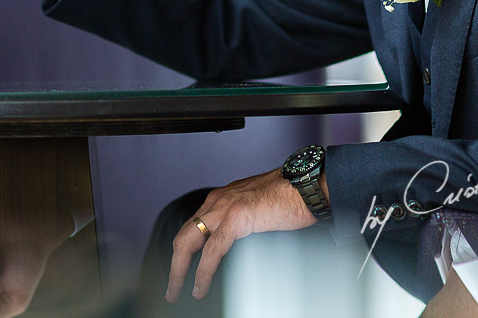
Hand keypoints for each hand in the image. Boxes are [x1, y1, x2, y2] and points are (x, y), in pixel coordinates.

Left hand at [167, 169, 316, 301]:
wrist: (306, 186)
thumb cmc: (288, 199)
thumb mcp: (255, 211)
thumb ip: (240, 224)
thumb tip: (235, 246)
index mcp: (220, 200)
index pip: (192, 227)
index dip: (183, 251)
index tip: (180, 270)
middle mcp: (217, 201)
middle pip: (184, 235)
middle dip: (174, 264)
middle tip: (172, 288)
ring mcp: (224, 207)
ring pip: (189, 242)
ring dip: (180, 271)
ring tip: (177, 291)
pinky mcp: (236, 217)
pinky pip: (213, 249)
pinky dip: (203, 271)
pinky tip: (200, 286)